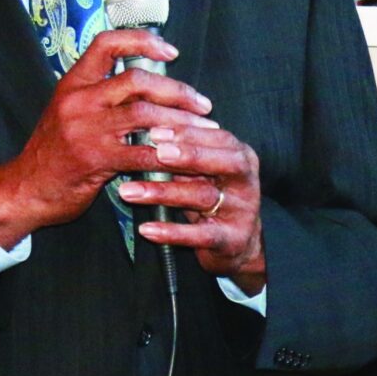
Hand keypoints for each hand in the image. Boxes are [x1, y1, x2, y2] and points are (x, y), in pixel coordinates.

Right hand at [0, 30, 216, 250]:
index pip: (107, 44)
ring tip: (204, 129)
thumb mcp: (71, 112)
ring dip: (181, 122)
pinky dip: (169, 155)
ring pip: (145, 114)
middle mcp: (78, 100)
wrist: (25, 190)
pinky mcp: (94, 159)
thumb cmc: (55, 151)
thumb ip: (104, 96)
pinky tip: (185, 159)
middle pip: (137, 79)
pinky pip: (142, 153)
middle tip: (202, 104)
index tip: (171, 52)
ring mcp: (85, 129)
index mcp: (73, 83)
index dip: (143, 41)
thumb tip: (153, 85)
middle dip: (177, 91)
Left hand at [116, 126, 265, 294]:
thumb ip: (187, 157)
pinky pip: (200, 235)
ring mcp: (242, 211)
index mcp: (243, 158)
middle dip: (190, 155)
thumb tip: (149, 139)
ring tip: (130, 191)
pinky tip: (147, 229)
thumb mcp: (206, 174)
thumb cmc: (216, 199)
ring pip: (204, 197)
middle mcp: (246, 182)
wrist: (239, 243)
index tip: (156, 132)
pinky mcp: (231, 240)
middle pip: (225, 162)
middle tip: (157, 152)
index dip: (190, 133)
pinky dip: (171, 232)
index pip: (220, 138)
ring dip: (165, 192)